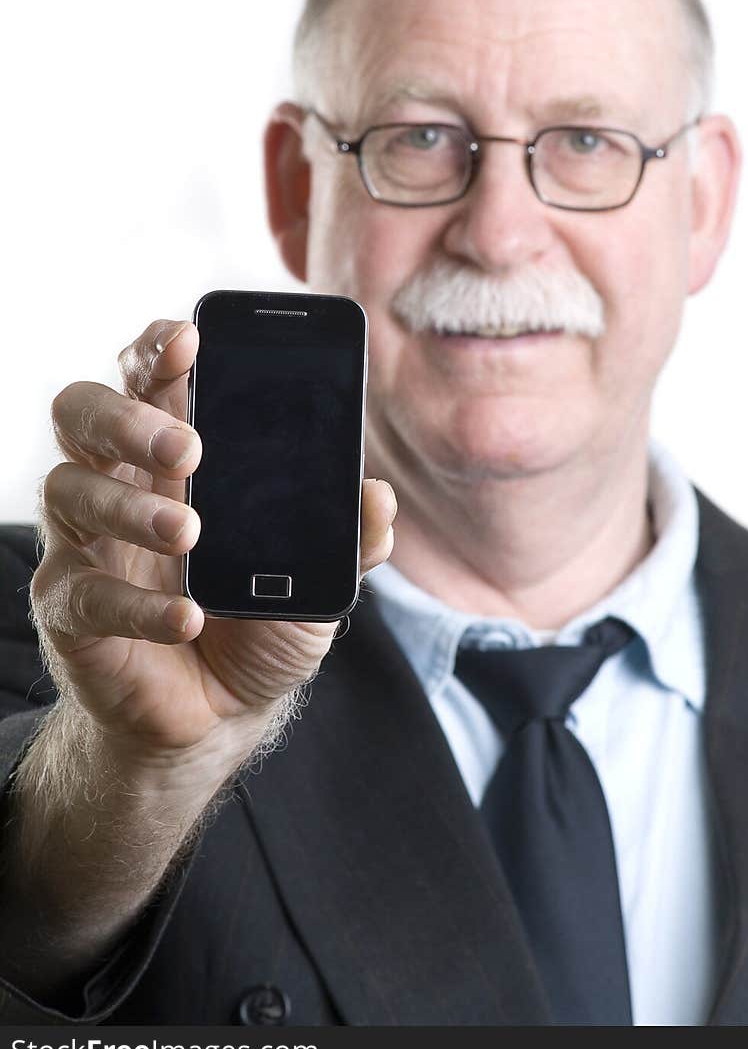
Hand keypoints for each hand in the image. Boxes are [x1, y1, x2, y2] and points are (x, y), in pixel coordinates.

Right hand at [31, 319, 396, 767]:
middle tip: (188, 449)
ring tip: (190, 535)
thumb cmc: (259, 619)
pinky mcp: (72, 611)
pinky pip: (83, 593)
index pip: (146, 375)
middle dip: (128, 417)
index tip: (190, 337)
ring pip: (69, 490)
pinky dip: (138, 606)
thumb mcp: (316, 578)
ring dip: (131, 508)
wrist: (221, 711)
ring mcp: (88, 543)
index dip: (157, 347)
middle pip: (83, 412)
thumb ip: (346, 537)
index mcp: (173, 455)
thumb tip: (377, 498)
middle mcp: (120, 482)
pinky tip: (187, 619)